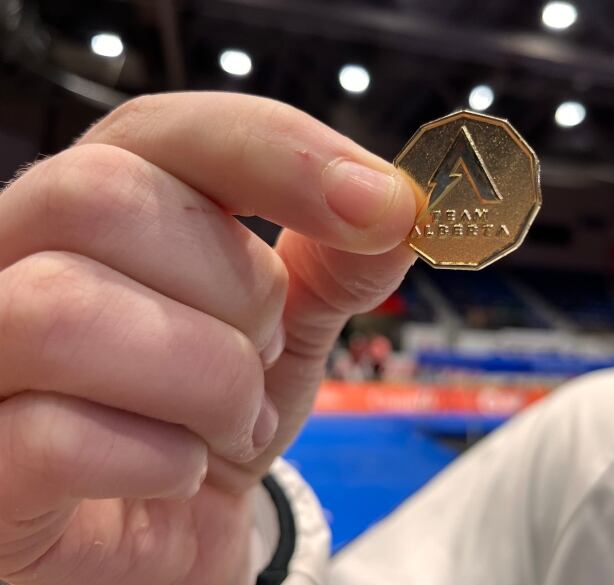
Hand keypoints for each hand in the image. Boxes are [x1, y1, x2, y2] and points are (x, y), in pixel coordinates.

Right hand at [0, 93, 417, 583]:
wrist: (169, 539)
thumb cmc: (209, 420)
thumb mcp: (282, 331)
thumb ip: (333, 262)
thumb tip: (394, 207)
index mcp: (90, 215)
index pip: (158, 129)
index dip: (277, 153)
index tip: (382, 204)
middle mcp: (6, 265)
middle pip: (103, 197)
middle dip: (234, 289)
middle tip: (263, 353)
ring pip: (69, 308)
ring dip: (207, 379)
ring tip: (230, 421)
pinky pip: (55, 437)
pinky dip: (164, 461)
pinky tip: (178, 474)